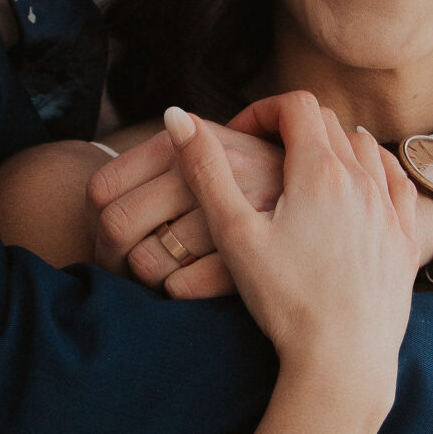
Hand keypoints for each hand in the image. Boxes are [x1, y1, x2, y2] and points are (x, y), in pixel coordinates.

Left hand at [88, 110, 288, 299]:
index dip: (95, 223)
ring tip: (163, 275)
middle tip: (125, 268)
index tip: (112, 239)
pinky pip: (181, 288)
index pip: (103, 189)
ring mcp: (234, 217)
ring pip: (147, 263)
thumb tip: (116, 179)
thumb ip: (177, 151)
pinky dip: (178, 291)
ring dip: (146, 278)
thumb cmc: (269, 184)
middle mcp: (211, 172)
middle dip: (112, 257)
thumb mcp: (227, 149)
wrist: (337, 213)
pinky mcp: (251, 262)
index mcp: (194, 141)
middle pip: (117, 226)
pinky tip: (191, 284)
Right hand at [164, 96, 421, 408]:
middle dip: (292, 126)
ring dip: (334, 144)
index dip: (262, 111)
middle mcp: (362, 179)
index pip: (294, 105)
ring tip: (305, 171)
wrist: (344, 361)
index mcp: (319, 171)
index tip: (240, 138)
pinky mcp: (404, 238)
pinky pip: (397, 182)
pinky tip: (361, 187)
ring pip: (366, 147)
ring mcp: (389, 208)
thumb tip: (177, 117)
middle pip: (329, 122)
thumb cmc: (285, 301)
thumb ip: (206, 170)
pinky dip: (375, 170)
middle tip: (262, 155)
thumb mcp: (235, 234)